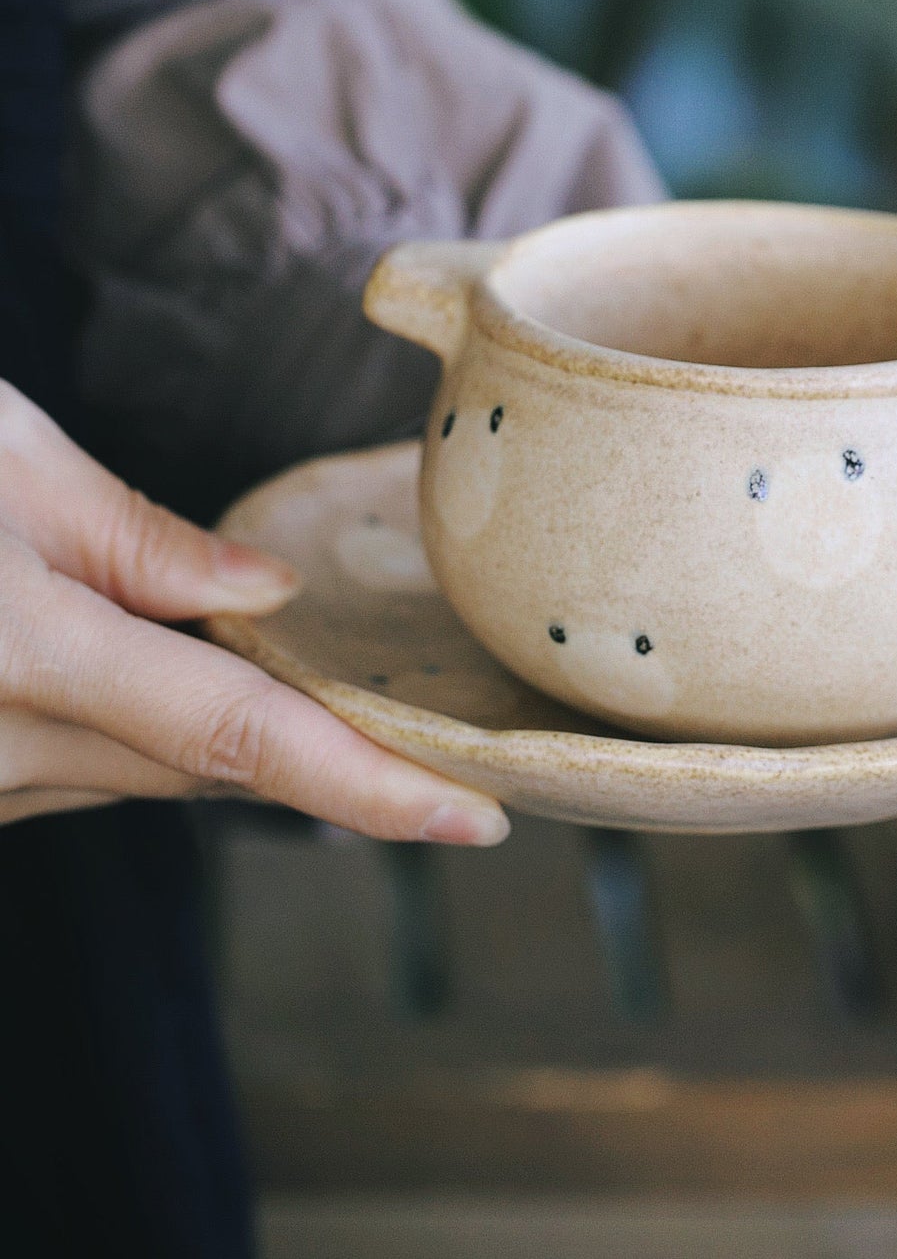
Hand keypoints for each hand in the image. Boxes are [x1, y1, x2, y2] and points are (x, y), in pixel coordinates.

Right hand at [0, 381, 507, 841]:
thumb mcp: (11, 458)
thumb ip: (144, 540)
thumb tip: (269, 593)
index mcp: (23, 649)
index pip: (235, 733)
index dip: (366, 783)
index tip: (475, 814)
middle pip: (208, 762)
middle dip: (320, 745)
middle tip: (437, 723)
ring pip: (152, 772)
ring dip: (223, 726)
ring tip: (290, 664)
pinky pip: (91, 771)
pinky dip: (152, 727)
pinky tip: (170, 667)